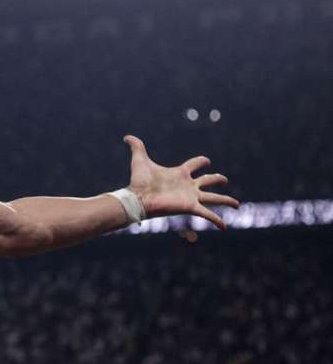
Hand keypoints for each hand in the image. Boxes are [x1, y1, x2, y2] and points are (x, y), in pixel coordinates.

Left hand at [124, 135, 239, 228]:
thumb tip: (126, 136)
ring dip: (226, 201)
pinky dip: (216, 220)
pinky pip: (207, 214)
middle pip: (208, 181)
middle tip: (225, 179)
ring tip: (236, 204)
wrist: (138, 198)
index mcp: (179, 173)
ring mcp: (191, 197)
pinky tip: (224, 227)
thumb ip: (136, 146)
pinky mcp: (190, 207)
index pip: (194, 165)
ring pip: (214, 198)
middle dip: (217, 179)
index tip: (206, 160)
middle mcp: (187, 185)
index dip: (200, 161)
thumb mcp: (140, 160)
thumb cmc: (139, 181)